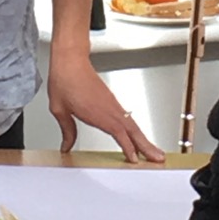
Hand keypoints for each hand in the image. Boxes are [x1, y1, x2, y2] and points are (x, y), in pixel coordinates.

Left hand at [47, 51, 164, 164]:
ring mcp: (112, 103)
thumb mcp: (59, 109)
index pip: (119, 133)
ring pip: (132, 124)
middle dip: (146, 146)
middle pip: (133, 130)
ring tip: (153, 151)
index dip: (128, 147)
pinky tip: (135, 136)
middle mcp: (109, 107)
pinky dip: (134, 130)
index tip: (135, 160)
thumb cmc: (64, 79)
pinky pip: (127, 118)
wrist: (70, 59)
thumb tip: (67, 145)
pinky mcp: (111, 100)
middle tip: (158, 158)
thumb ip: (67, 130)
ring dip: (144, 139)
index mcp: (98, 112)